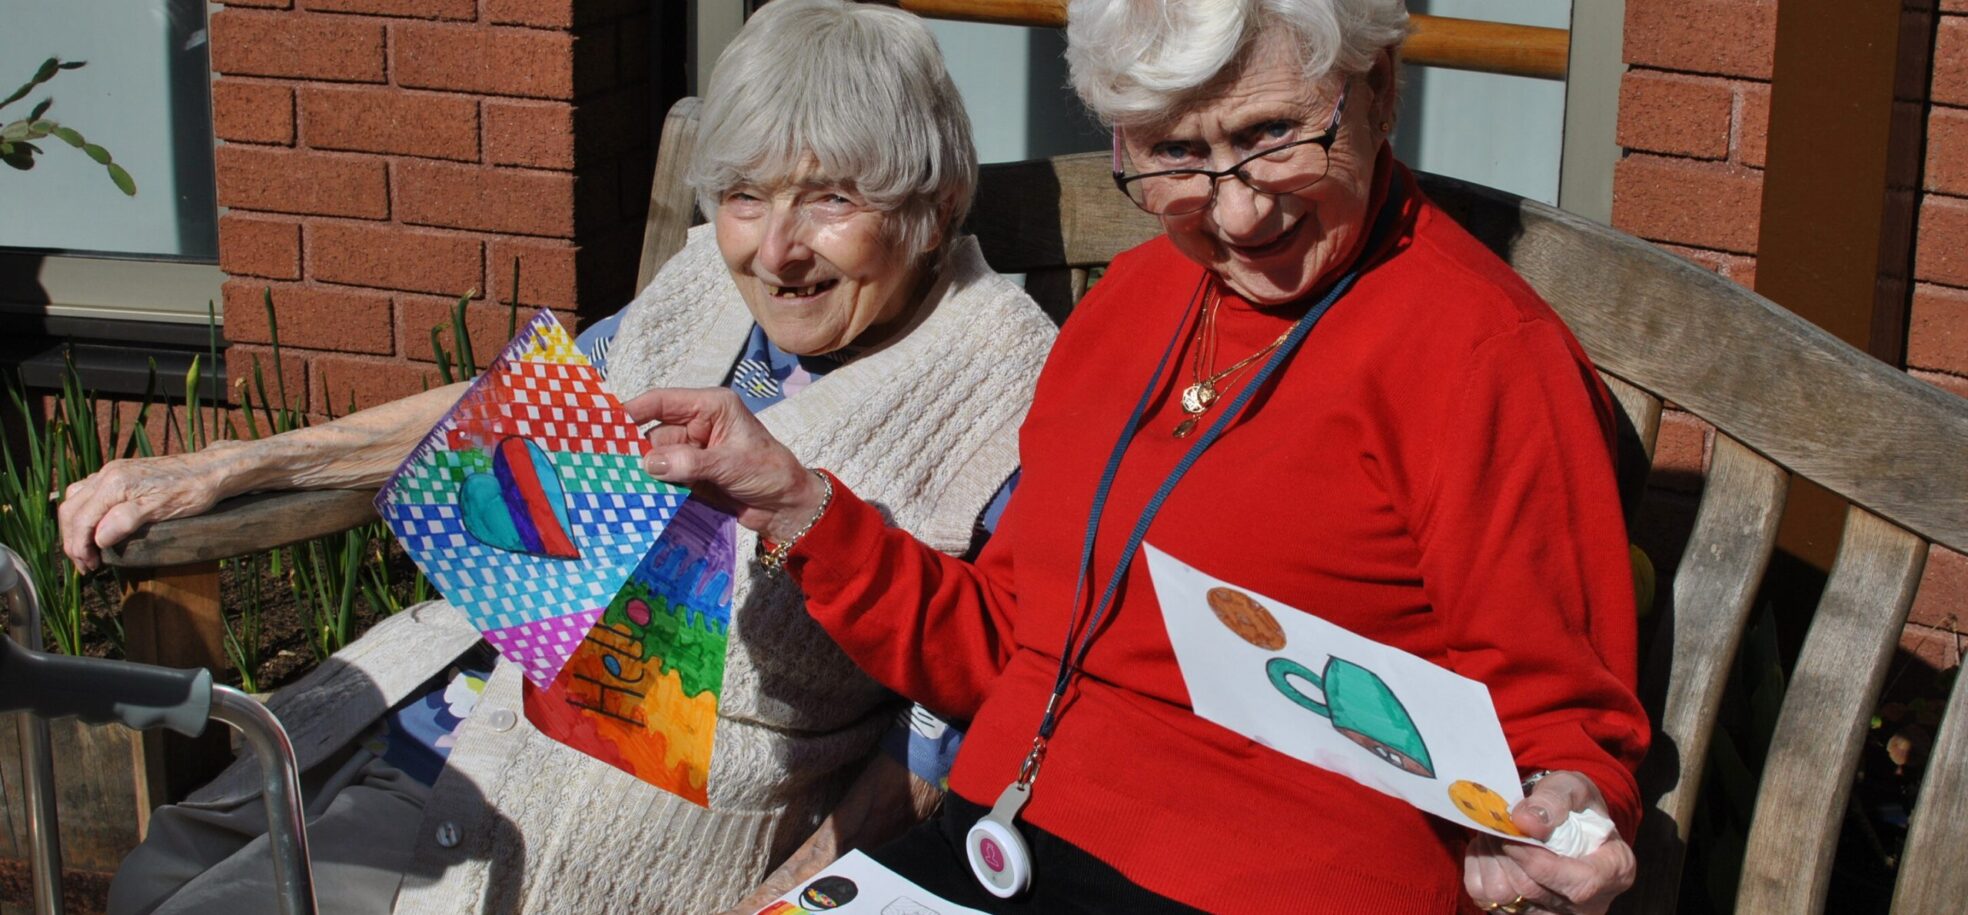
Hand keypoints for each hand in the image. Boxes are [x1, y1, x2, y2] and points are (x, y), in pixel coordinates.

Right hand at [58, 449, 239, 572]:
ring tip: (86, 550)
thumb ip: (127, 520)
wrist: (211, 470)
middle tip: (86, 565)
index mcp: (115, 484)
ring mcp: (111, 471)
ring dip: (75, 527)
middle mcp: (107, 474)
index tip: (89, 568)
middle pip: (71, 510)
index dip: (79, 547)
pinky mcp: (118, 473)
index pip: (81, 519)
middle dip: (72, 540)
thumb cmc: (192, 491)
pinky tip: (93, 527)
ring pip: (75, 500)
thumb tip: (98, 538)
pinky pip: (87, 492)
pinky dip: (83, 512)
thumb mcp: (163, 509)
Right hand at [622, 387, 825, 541]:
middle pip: (653, 432)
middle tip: (602, 463)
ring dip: (639, 472)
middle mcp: (697, 425)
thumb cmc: (769, 473)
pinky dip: (650, 486)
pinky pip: (662, 477)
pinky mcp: (689, 475)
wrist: (786, 508)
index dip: (633, 410)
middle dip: (631, 448)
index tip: (604, 423)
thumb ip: (691, 463)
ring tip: (613, 483)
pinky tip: (633, 495)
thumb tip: (649, 463)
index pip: (663, 402)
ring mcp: (692, 451)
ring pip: (654, 458)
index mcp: (711, 407)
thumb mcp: (731, 464)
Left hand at [1462, 770, 1635, 913]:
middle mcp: (1590, 904)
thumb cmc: (1575, 806)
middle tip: (1499, 824)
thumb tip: (1525, 822)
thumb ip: (1554, 799)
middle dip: (1508, 852)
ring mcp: (1557, 914)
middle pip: (1534, 890)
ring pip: (1506, 900)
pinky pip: (1486, 901)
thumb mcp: (1573, 788)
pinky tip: (1492, 852)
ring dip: (1491, 860)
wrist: (1563, 823)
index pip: (1579, 884)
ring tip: (1497, 836)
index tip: (1514, 835)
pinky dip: (1479, 871)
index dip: (1539, 862)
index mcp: (1616, 871)